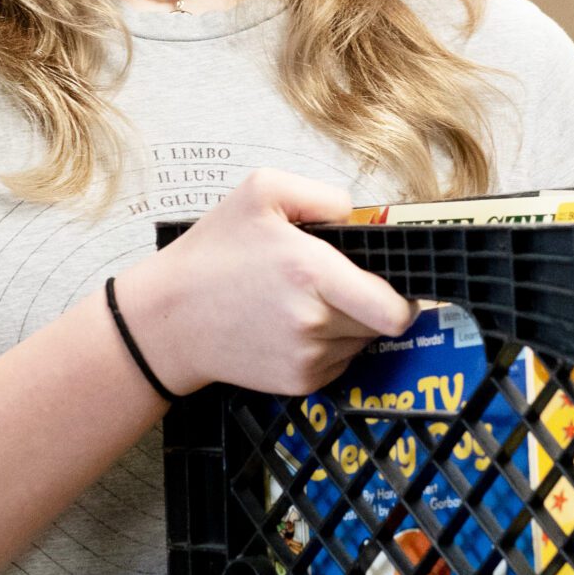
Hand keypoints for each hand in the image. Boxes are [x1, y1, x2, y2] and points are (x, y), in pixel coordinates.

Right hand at [118, 169, 413, 397]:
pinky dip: (328, 344)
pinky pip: (340, 362)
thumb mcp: (261, 191)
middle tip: (334, 282)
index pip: (396, 310)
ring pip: (361, 342)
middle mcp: (314, 322)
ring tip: (304, 301)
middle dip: (372, 301)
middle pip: (383, 323)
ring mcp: (307, 358)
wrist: (167, 320)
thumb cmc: (212, 253)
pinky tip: (292, 324)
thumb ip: (324, 195)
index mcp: (312, 273)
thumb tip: (363, 217)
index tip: (397, 284)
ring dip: (349, 323)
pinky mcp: (298, 383)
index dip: (406, 298)